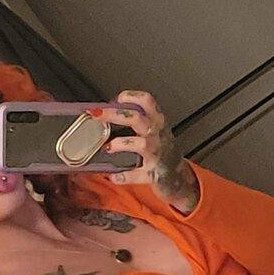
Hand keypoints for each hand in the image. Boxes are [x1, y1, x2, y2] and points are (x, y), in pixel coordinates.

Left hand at [97, 91, 197, 210]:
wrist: (177, 177)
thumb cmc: (161, 151)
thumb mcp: (154, 131)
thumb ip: (135, 120)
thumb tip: (105, 112)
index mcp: (157, 122)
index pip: (147, 102)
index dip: (131, 97)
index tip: (116, 99)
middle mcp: (158, 135)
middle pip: (137, 118)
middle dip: (113, 114)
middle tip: (96, 114)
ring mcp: (157, 155)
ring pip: (140, 144)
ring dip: (120, 144)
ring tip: (108, 148)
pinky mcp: (154, 174)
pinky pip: (138, 174)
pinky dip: (124, 176)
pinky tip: (114, 175)